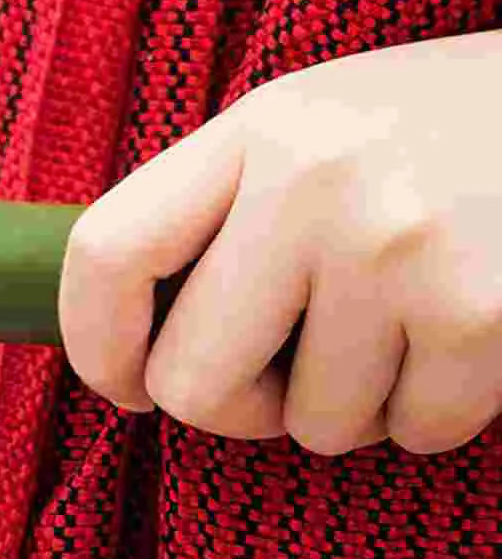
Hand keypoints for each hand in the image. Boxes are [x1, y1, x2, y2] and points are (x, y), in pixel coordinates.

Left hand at [59, 30, 501, 456]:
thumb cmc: (450, 135)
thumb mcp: (321, 128)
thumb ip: (224, 214)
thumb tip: (134, 343)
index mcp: (259, 129)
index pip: (106, 254)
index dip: (94, 345)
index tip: (122, 381)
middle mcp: (317, 182)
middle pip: (190, 380)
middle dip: (232, 408)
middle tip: (283, 378)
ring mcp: (402, 248)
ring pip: (312, 425)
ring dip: (351, 405)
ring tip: (403, 326)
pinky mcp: (483, 314)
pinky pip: (415, 430)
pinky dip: (437, 410)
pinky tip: (467, 337)